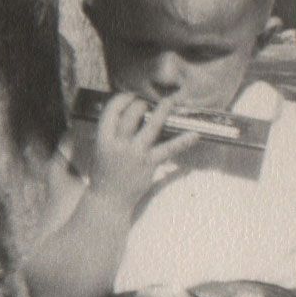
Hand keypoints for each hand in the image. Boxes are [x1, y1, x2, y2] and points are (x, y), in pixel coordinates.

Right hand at [87, 93, 196, 212]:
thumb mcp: (100, 149)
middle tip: (147, 103)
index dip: (123, 98)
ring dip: (163, 111)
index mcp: (103, 138)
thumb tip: (125, 113)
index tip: (131, 96)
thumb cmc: (105, 173)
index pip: (112, 108)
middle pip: (133, 113)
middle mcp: (119, 143)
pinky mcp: (149, 164)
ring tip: (170, 102)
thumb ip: (111, 132)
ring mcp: (135, 153)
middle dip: (142, 103)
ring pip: (152, 126)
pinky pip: (168, 149)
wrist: (108, 200)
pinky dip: (183, 141)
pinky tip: (195, 135)